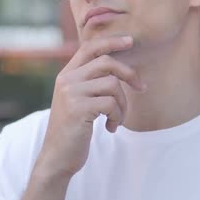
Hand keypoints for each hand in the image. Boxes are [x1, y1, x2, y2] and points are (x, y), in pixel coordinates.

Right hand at [34, 36, 145, 179]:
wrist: (57, 157)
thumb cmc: (72, 130)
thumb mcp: (76, 101)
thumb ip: (89, 83)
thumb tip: (117, 68)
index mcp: (66, 75)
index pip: (89, 47)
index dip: (111, 41)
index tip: (130, 41)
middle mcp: (66, 80)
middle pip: (106, 63)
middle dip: (129, 74)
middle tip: (142, 87)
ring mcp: (71, 94)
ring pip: (113, 85)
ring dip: (123, 105)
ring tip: (117, 119)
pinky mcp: (78, 109)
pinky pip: (111, 104)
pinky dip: (117, 117)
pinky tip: (110, 128)